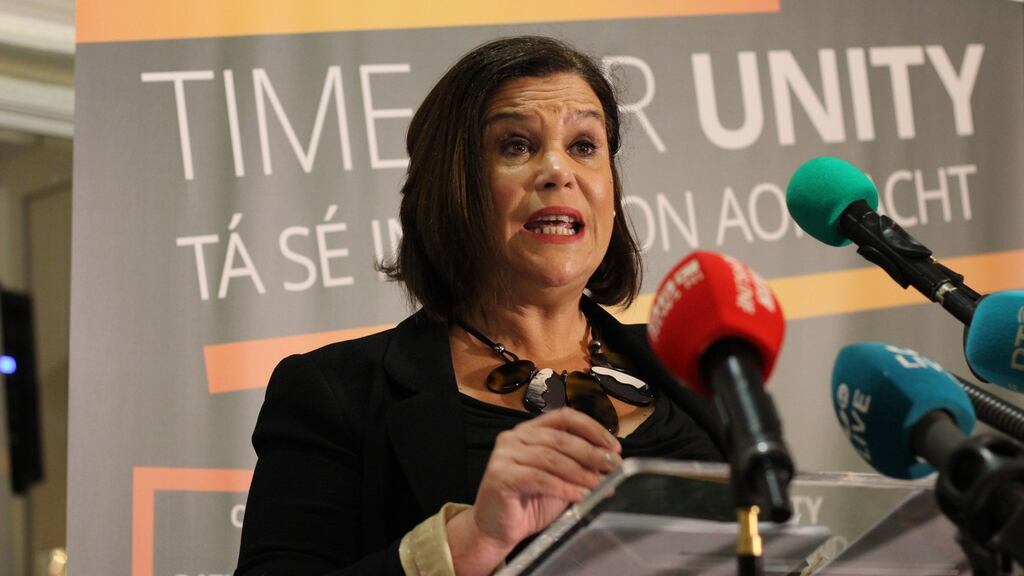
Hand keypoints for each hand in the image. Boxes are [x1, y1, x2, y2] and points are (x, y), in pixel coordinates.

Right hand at [447, 408, 621, 574]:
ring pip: (550, 457)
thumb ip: (581, 470)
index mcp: (530, 431)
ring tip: (599, 484)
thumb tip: (613, 467)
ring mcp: (504, 455)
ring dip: (579, 471)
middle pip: (559, 437)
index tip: (613, 446)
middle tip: (613, 465)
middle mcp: (515, 436)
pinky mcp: (500, 475)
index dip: (591, 428)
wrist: (497, 529)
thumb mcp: (562, 483)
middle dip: (591, 452)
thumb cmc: (529, 503)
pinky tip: (579, 495)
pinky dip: (562, 486)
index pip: (564, 417)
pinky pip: (538, 478)